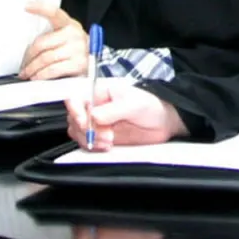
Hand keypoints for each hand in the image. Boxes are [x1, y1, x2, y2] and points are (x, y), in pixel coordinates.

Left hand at [21, 3, 87, 79]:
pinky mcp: (78, 64)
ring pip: (45, 58)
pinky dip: (42, 74)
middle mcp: (74, 34)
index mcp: (69, 24)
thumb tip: (29, 46)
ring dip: (32, 68)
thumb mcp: (67, 37)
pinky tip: (37, 76)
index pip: (54, 13)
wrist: (96, 63)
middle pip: (42, 43)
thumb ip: (52, 36)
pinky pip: (53, 69)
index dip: (41, 8)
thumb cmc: (76, 50)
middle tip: (23, 63)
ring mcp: (77, 49)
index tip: (27, 6)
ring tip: (27, 72)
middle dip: (29, 56)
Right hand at [65, 80, 187, 150]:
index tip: (85, 123)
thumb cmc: (151, 105)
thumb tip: (93, 116)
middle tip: (107, 136)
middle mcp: (94, 106)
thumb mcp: (133, 104)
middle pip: (74, 118)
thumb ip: (112, 110)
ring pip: (77, 132)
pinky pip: (87, 142)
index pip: (75, 99)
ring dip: (89, 140)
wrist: (163, 122)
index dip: (75, 111)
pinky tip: (107, 146)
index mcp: (98, 92)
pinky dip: (93, 147)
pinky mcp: (101, 136)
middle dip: (87, 130)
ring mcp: (97, 122)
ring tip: (109, 142)